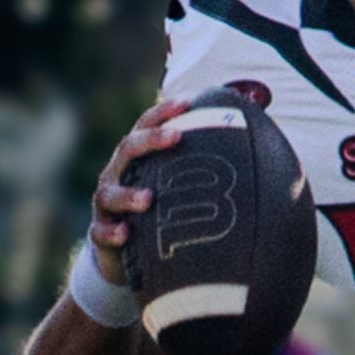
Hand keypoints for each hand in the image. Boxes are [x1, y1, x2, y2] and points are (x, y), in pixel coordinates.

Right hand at [87, 97, 191, 289]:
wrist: (125, 251)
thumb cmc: (158, 210)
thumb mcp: (174, 187)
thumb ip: (203, 169)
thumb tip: (254, 145)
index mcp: (135, 158)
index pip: (145, 126)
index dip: (163, 112)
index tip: (188, 104)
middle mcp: (116, 174)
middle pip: (128, 149)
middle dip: (151, 141)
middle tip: (177, 137)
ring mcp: (106, 204)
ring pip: (110, 194)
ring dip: (128, 195)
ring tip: (148, 199)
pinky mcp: (99, 232)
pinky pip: (101, 232)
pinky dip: (111, 232)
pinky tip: (125, 234)